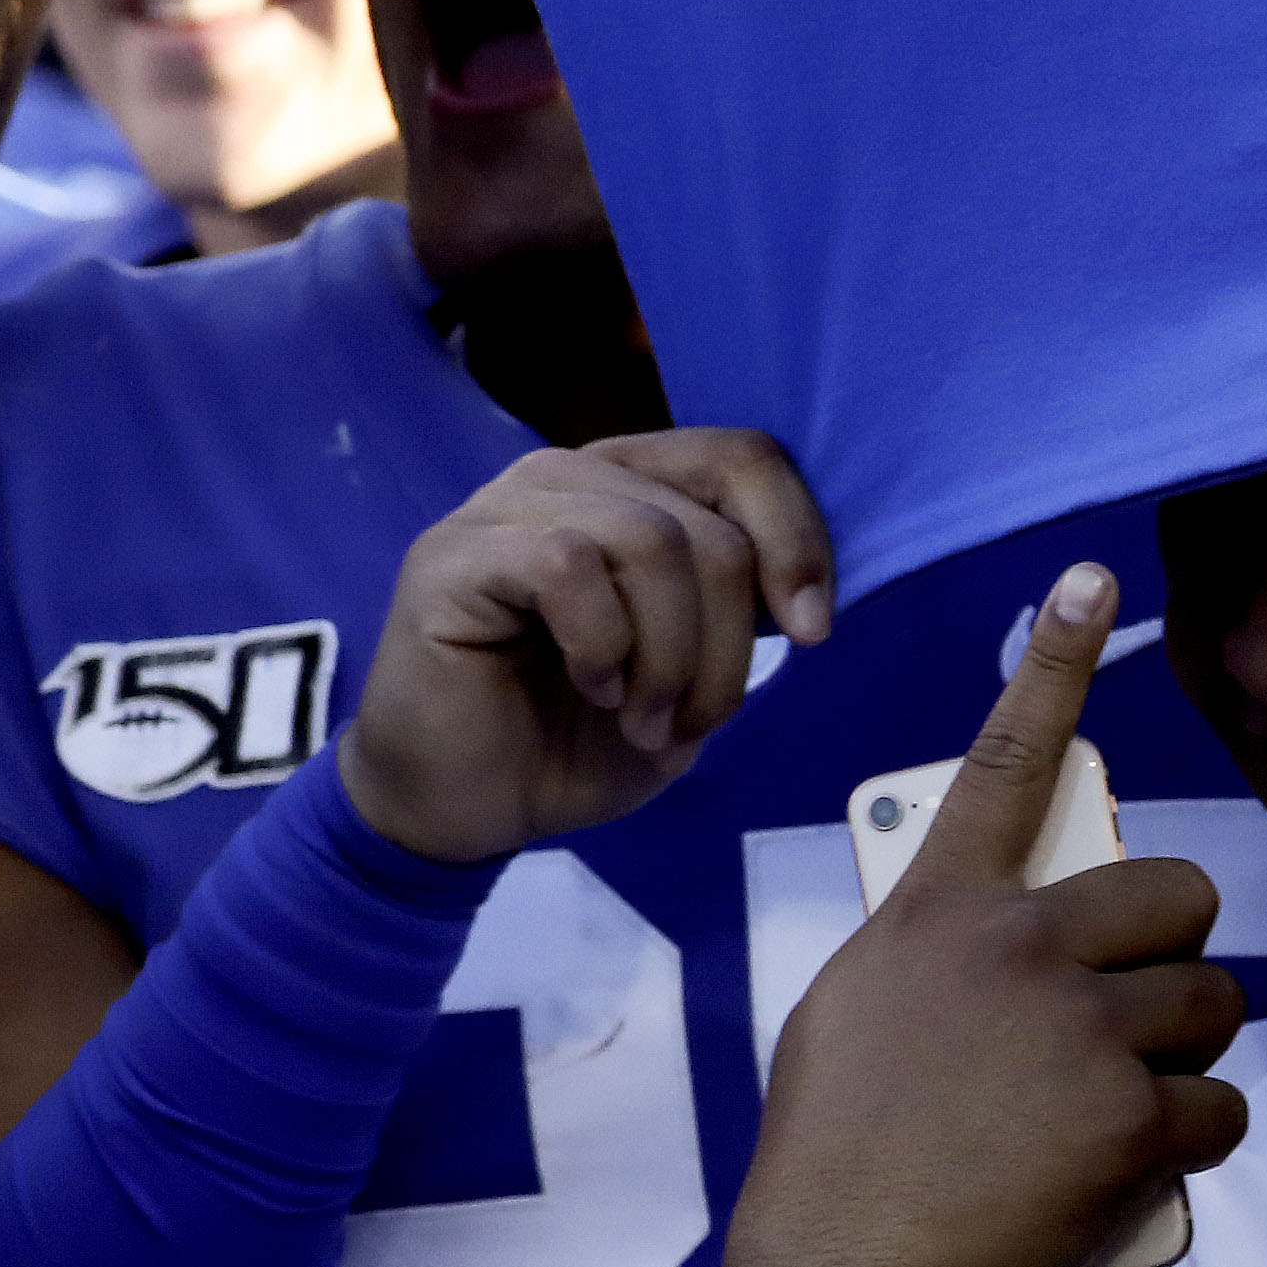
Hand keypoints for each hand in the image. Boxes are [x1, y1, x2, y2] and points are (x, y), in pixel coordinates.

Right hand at [336, 431, 839, 865]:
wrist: (460, 810)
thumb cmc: (569, 739)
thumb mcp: (687, 676)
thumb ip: (735, 612)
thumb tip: (803, 585)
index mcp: (629, 487)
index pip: (741, 457)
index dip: (796, 538)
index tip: (812, 633)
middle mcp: (567, 476)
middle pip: (706, 522)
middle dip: (725, 643)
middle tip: (690, 722)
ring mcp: (503, 508)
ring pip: (648, 540)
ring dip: (668, 656)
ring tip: (642, 720)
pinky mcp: (454, 556)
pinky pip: (568, 565)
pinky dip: (602, 643)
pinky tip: (590, 687)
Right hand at [734, 574, 1244, 1266]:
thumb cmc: (835, 1147)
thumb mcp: (856, 1009)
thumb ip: (936, 954)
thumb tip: (998, 950)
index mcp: (943, 910)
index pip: (1005, 760)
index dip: (1053, 663)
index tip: (1090, 578)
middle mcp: (1021, 946)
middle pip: (1176, 898)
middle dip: (1179, 952)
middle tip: (1145, 1009)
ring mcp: (1082, 1029)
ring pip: (1209, 1005)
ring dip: (1191, 1053)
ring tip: (1127, 1102)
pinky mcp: (1129, 1117)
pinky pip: (1216, 1107)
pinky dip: (1193, 1140)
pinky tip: (1137, 1167)